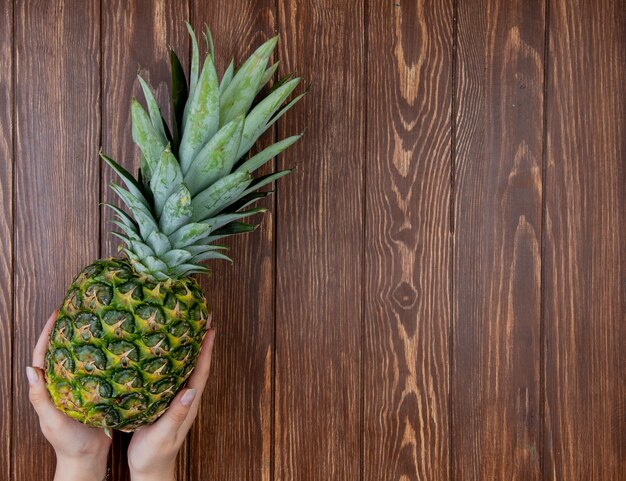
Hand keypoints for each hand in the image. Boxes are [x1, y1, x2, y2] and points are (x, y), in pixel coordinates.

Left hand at [27, 311, 111, 480]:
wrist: (88, 457)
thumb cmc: (67, 441)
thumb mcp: (51, 419)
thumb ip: (40, 397)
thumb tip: (30, 369)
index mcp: (48, 387)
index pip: (44, 355)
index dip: (48, 333)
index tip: (56, 314)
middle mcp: (62, 383)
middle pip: (62, 352)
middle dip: (66, 330)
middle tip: (78, 311)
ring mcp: (78, 387)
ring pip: (79, 358)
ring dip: (84, 341)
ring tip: (95, 322)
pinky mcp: (94, 391)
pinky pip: (95, 369)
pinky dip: (100, 356)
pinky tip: (111, 347)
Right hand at [127, 326, 216, 480]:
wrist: (149, 469)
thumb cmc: (156, 454)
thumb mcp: (165, 434)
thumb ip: (177, 414)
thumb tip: (191, 391)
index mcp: (189, 403)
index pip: (201, 371)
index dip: (206, 350)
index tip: (211, 328)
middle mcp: (186, 397)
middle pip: (197, 364)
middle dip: (201, 340)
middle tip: (202, 317)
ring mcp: (176, 398)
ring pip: (186, 367)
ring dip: (190, 346)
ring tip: (189, 325)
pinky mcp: (165, 400)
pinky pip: (173, 374)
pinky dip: (174, 359)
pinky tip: (167, 349)